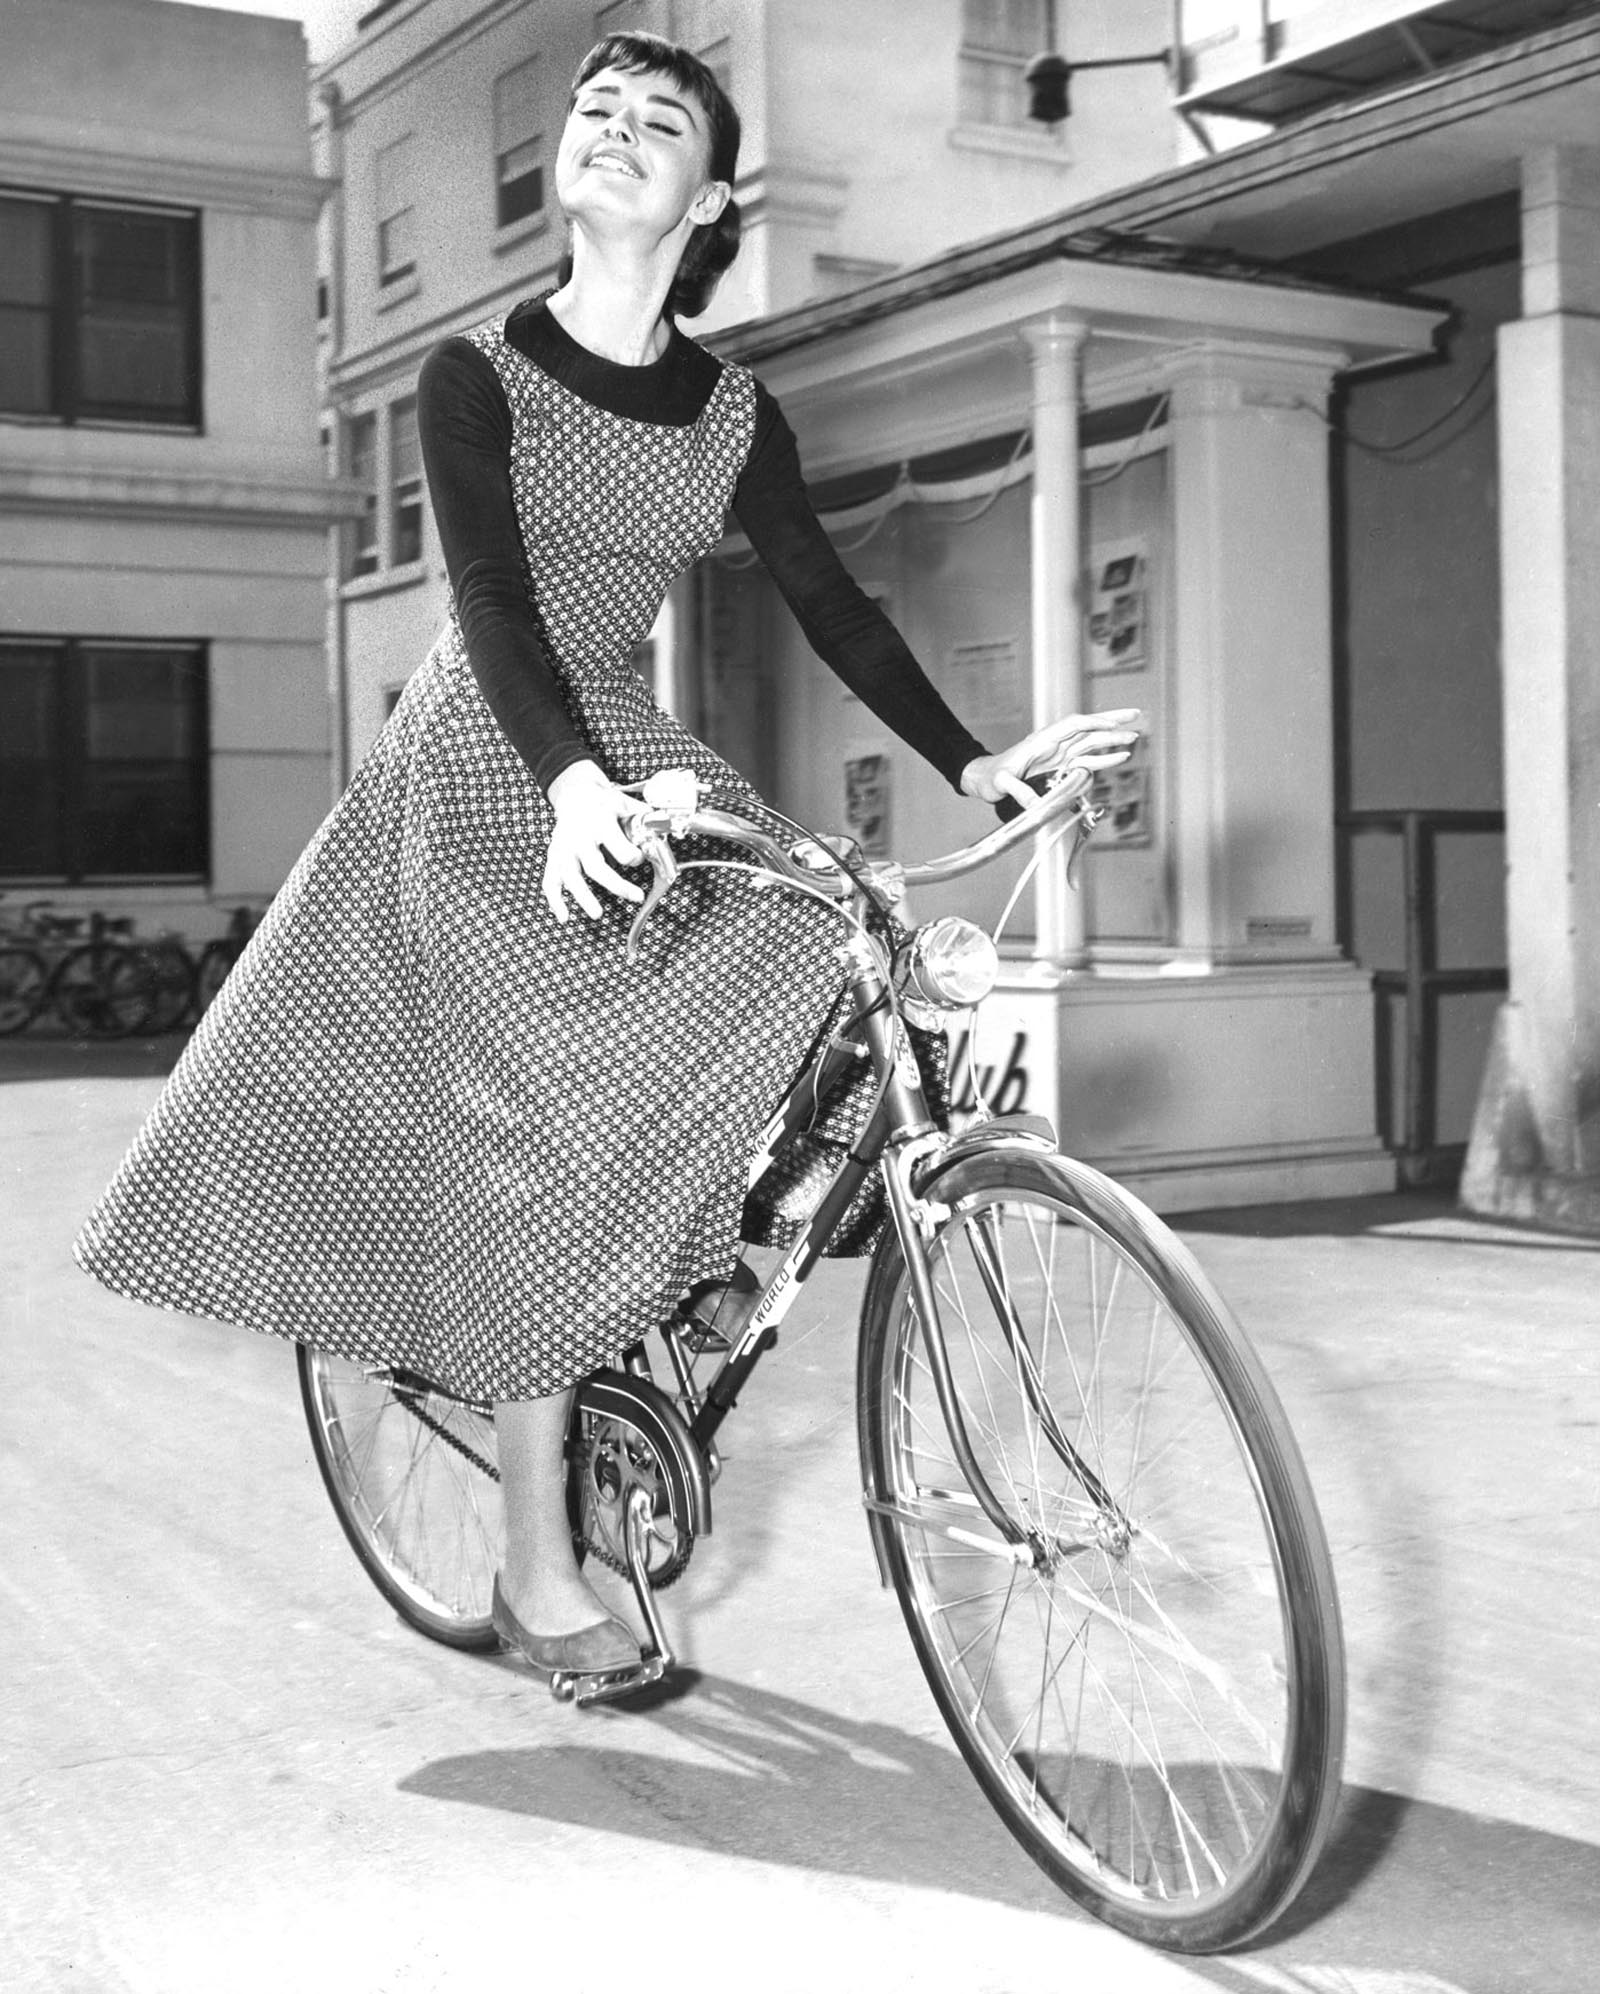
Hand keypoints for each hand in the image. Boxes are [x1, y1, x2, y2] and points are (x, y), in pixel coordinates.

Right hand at [543, 760, 644, 923]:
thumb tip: (669, 827)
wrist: (575, 792)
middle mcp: (580, 836)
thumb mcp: (626, 804)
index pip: (618, 845)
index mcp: (600, 821)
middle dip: (617, 885)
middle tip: (636, 896)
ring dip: (584, 897)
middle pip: (595, 867)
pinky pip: (550, 881)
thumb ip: (646, 819)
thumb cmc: (604, 802)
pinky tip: (565, 916)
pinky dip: (555, 901)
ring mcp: (564, 848)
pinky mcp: (554, 856)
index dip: (634, 856)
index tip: (641, 858)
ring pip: (571, 877)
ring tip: (598, 914)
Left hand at [960, 708, 1141, 812]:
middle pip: (1088, 728)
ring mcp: (1060, 754)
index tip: (1112, 726)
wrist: (985, 779)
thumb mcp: (999, 784)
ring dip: (1113, 740)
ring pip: (1091, 742)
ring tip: (1134, 737)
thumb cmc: (991, 777)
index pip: (1073, 725)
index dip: (1093, 724)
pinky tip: (1120, 757)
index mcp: (1042, 740)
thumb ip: (1016, 791)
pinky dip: (1104, 759)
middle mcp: (1055, 744)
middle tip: (1136, 716)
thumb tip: (1036, 804)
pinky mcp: (1062, 767)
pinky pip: (1087, 761)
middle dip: (1112, 721)